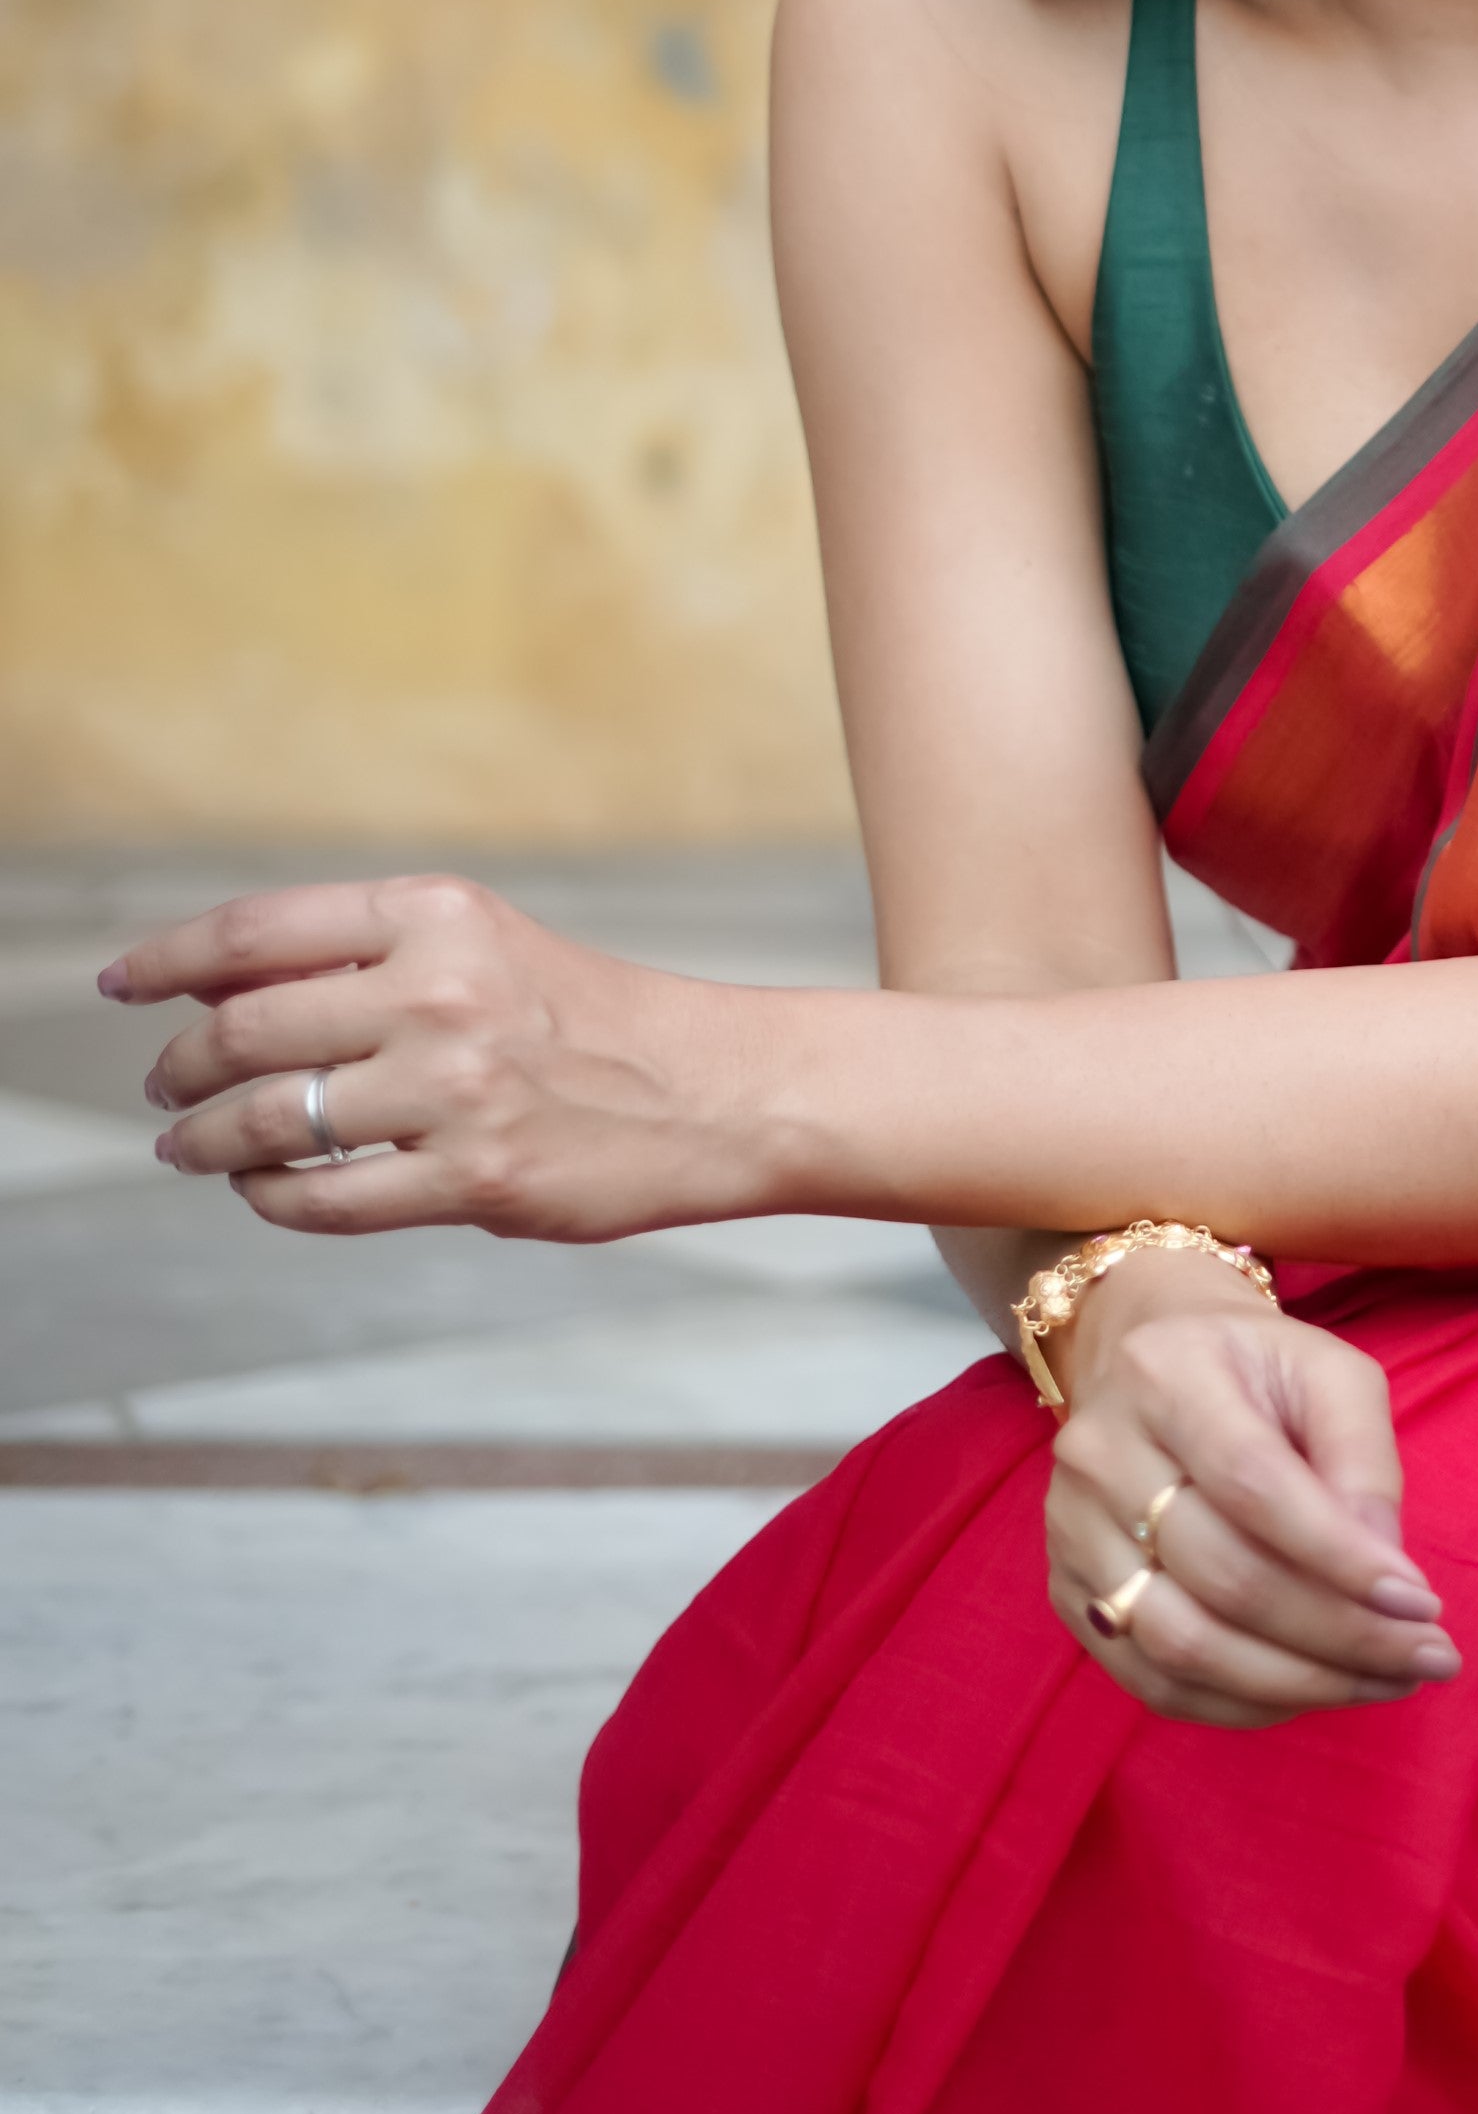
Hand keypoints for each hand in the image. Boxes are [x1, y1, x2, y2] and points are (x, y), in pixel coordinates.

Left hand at [104, 873, 778, 1240]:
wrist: (714, 1087)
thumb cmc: (587, 1017)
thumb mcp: (485, 946)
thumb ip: (368, 961)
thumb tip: (219, 990)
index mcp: (439, 912)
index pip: (258, 930)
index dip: (169, 960)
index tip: (126, 985)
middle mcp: (442, 991)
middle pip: (245, 1029)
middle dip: (179, 1067)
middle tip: (163, 1087)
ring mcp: (457, 1090)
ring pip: (271, 1122)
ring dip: (205, 1142)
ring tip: (190, 1148)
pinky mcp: (476, 1178)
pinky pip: (326, 1200)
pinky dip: (273, 1198)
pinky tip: (265, 1190)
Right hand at [1045, 1254, 1459, 1730]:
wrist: (1149, 1354)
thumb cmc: (1256, 1367)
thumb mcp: (1329, 1372)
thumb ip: (1363, 1459)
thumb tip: (1389, 1576)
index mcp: (1167, 1375)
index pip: (1254, 1485)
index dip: (1340, 1557)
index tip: (1423, 1604)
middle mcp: (1100, 1453)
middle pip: (1224, 1577)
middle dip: (1339, 1634)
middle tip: (1425, 1658)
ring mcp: (1072, 1529)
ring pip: (1183, 1644)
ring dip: (1297, 1683)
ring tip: (1382, 1681)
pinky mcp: (1068, 1591)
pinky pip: (1152, 1679)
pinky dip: (1240, 1704)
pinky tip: (1308, 1691)